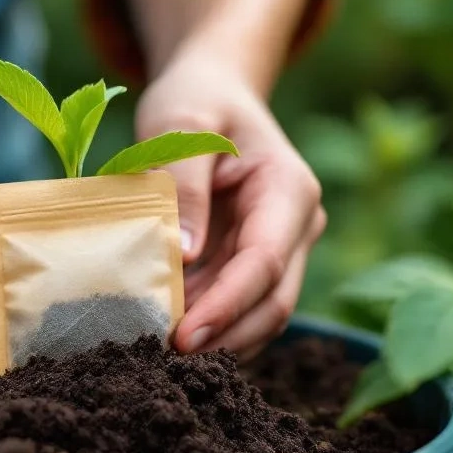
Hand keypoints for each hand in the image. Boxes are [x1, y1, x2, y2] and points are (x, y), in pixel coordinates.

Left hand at [137, 51, 325, 359]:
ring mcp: (281, 248)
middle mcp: (297, 226)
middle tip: (159, 360)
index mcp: (289, 190)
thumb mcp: (181, 125)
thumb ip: (183, 185)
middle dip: (222, 337)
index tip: (182, 337)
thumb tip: (183, 256)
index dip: (226, 307)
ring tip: (155, 354)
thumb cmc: (195, 101)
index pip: (265, 264)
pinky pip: (236, 308)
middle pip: (271, 303)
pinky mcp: (253, 264)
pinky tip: (162, 335)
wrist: (212, 91)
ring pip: (258, 316)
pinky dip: (206, 327)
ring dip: (214, 340)